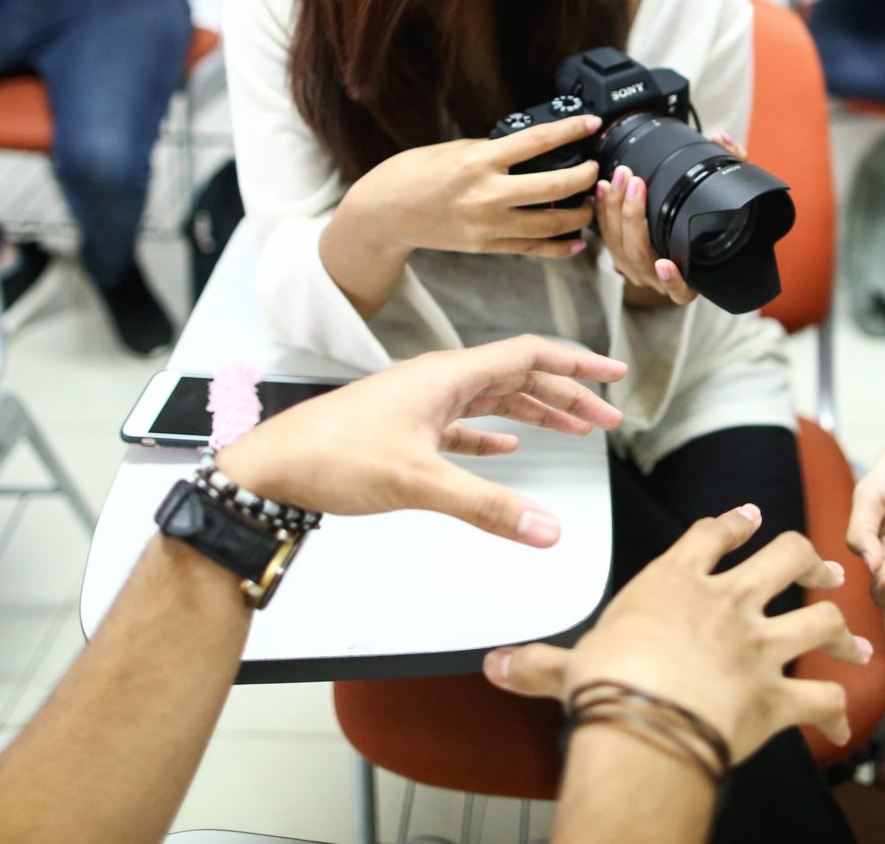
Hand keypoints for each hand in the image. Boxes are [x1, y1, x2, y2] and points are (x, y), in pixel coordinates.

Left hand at [214, 335, 625, 545]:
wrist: (270, 471)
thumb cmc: (332, 458)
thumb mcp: (418, 482)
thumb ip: (487, 507)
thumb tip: (549, 530)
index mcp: (445, 376)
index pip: (528, 354)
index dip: (576, 363)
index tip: (614, 372)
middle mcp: (436, 382)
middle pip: (517, 376)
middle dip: (566, 395)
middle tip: (609, 417)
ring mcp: (418, 406)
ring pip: (492, 401)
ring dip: (535, 413)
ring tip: (575, 430)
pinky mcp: (404, 432)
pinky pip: (463, 426)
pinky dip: (493, 437)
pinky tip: (508, 453)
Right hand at [337, 114, 602, 261]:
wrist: (383, 213)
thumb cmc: (414, 174)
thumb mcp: (454, 149)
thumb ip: (493, 151)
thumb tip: (530, 150)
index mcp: (479, 160)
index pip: (538, 141)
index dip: (571, 130)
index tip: (592, 123)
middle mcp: (487, 194)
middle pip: (555, 186)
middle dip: (585, 177)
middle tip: (595, 168)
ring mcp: (488, 225)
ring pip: (552, 224)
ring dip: (580, 214)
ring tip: (590, 203)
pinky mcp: (486, 246)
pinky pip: (533, 249)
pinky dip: (560, 247)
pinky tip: (576, 241)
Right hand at [484, 505, 870, 759]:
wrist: (644, 721)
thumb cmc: (607, 684)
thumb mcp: (567, 665)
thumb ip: (538, 663)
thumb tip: (496, 663)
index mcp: (676, 583)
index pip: (710, 537)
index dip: (732, 524)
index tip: (748, 517)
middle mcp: (726, 605)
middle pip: (785, 557)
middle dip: (808, 559)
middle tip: (822, 567)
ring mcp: (759, 647)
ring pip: (820, 621)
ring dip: (841, 631)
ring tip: (853, 639)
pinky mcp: (778, 696)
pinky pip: (820, 699)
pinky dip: (835, 710)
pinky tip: (839, 721)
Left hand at [598, 129, 744, 306]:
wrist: (689, 240)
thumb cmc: (709, 219)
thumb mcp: (729, 195)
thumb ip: (733, 166)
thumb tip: (722, 139)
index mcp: (690, 280)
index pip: (681, 290)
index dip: (673, 280)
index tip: (665, 263)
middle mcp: (660, 280)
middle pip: (639, 255)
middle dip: (633, 217)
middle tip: (635, 183)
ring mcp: (637, 270)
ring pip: (618, 246)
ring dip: (615, 210)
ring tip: (619, 179)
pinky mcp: (619, 255)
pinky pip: (606, 236)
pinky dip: (603, 212)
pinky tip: (603, 190)